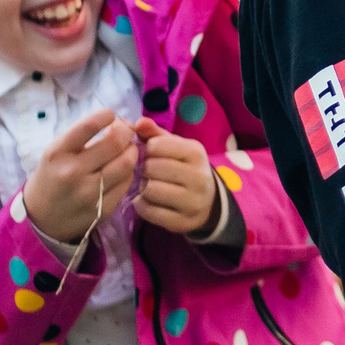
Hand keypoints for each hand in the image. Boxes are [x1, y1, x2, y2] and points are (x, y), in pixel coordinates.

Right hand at [22, 110, 137, 245]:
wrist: (42, 218)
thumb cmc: (52, 176)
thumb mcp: (57, 152)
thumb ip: (83, 138)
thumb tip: (118, 124)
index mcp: (57, 153)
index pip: (88, 126)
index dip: (106, 116)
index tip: (111, 115)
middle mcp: (72, 172)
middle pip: (114, 144)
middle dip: (126, 132)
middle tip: (127, 131)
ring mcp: (89, 193)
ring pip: (126, 164)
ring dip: (132, 151)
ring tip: (128, 149)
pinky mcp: (103, 208)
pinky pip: (127, 183)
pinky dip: (129, 171)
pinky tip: (122, 169)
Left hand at [131, 118, 217, 235]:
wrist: (206, 201)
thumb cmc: (184, 168)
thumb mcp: (175, 147)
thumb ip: (154, 134)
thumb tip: (137, 123)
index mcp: (196, 153)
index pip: (157, 145)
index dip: (147, 150)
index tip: (152, 155)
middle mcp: (199, 177)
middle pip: (152, 168)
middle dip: (144, 170)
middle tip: (149, 173)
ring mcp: (193, 201)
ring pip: (150, 190)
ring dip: (142, 188)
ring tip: (148, 187)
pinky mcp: (182, 221)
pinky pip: (149, 211)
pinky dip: (142, 206)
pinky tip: (147, 201)